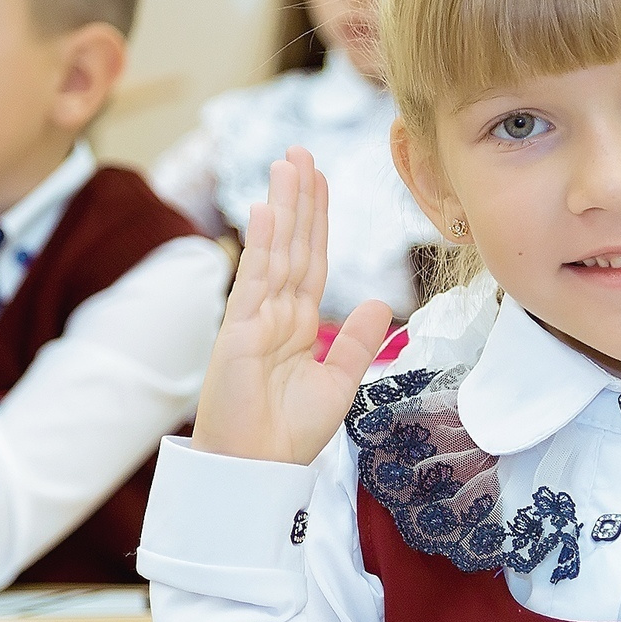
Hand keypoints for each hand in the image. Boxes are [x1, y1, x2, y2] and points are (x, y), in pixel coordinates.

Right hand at [192, 148, 393, 464]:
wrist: (258, 471)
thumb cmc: (289, 436)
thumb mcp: (340, 383)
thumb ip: (358, 341)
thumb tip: (383, 302)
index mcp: (298, 325)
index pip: (312, 260)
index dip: (317, 220)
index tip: (321, 179)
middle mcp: (274, 314)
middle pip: (293, 245)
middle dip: (299, 198)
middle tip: (301, 151)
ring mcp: (254, 320)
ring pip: (275, 252)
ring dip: (282, 207)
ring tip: (288, 163)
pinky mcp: (237, 333)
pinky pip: (254, 281)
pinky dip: (261, 245)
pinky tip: (267, 211)